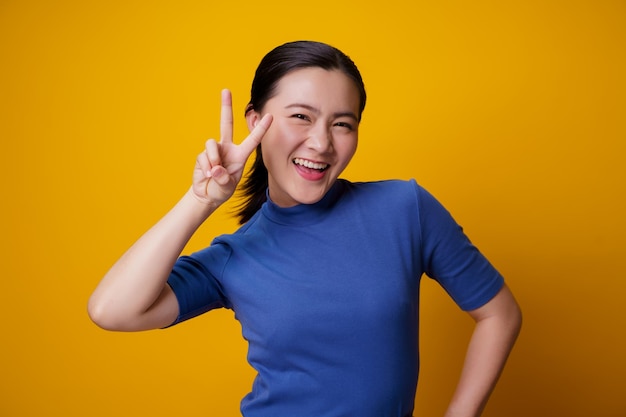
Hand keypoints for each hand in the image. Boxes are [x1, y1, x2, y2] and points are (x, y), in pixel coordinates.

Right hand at [192, 89, 271, 206]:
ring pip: (212, 143)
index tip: (270, 116)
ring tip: (213, 173)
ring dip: (213, 159)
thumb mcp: (227, 187)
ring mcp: (214, 150)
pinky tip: (207, 175)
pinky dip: (206, 167)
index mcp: (240, 155)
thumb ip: (223, 179)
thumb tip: (215, 168)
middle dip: (226, 107)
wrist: (206, 195)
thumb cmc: (221, 190)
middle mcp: (227, 148)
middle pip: (226, 123)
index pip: (253, 139)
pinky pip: (204, 156)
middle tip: (225, 90)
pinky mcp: (202, 155)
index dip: (261, 128)